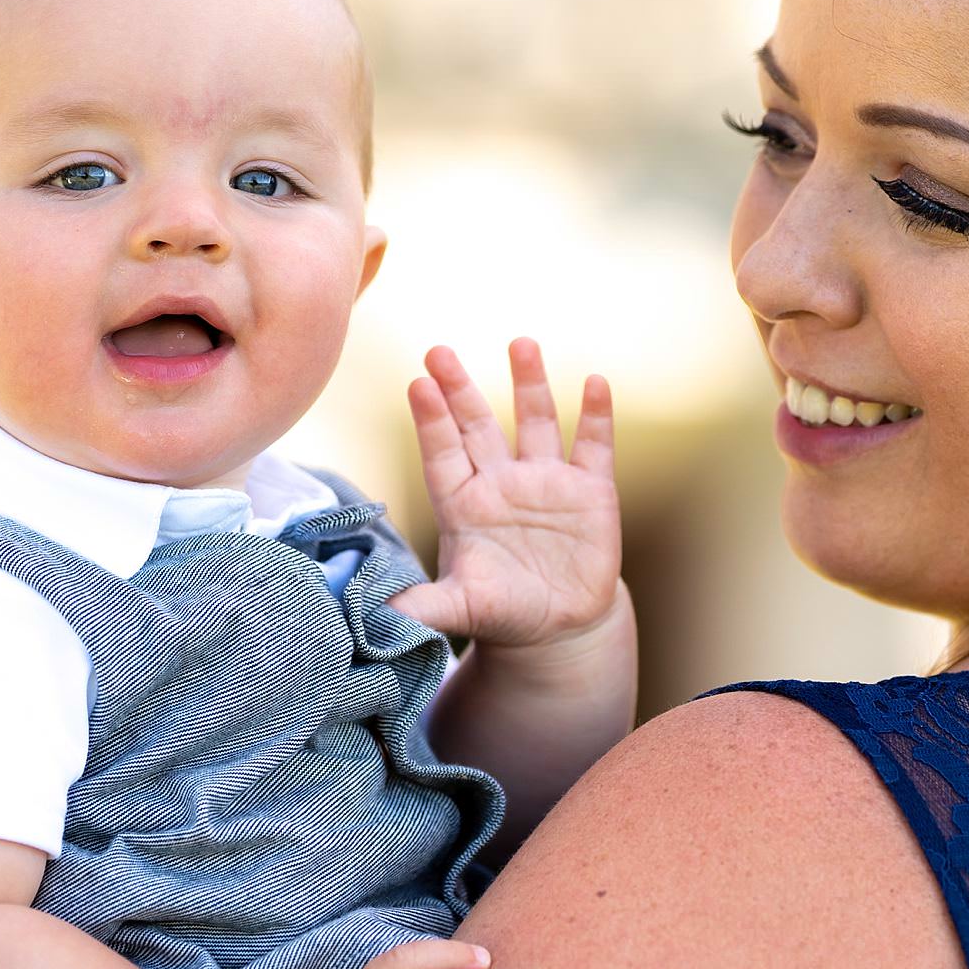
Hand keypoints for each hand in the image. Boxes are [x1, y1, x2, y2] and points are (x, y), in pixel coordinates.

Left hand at [389, 339, 621, 655]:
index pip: (442, 454)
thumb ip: (421, 606)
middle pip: (477, 426)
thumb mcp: (460, 609)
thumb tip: (372, 612)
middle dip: (460, 389)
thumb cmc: (501, 610)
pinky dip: (596, 415)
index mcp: (463, 503)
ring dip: (529, 383)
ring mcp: (546, 481)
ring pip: (535, 421)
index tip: (417, 384)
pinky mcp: (591, 491)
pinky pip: (593, 446)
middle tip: (438, 351)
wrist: (558, 625)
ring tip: (520, 343)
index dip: (432, 422)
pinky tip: (595, 382)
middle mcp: (501, 481)